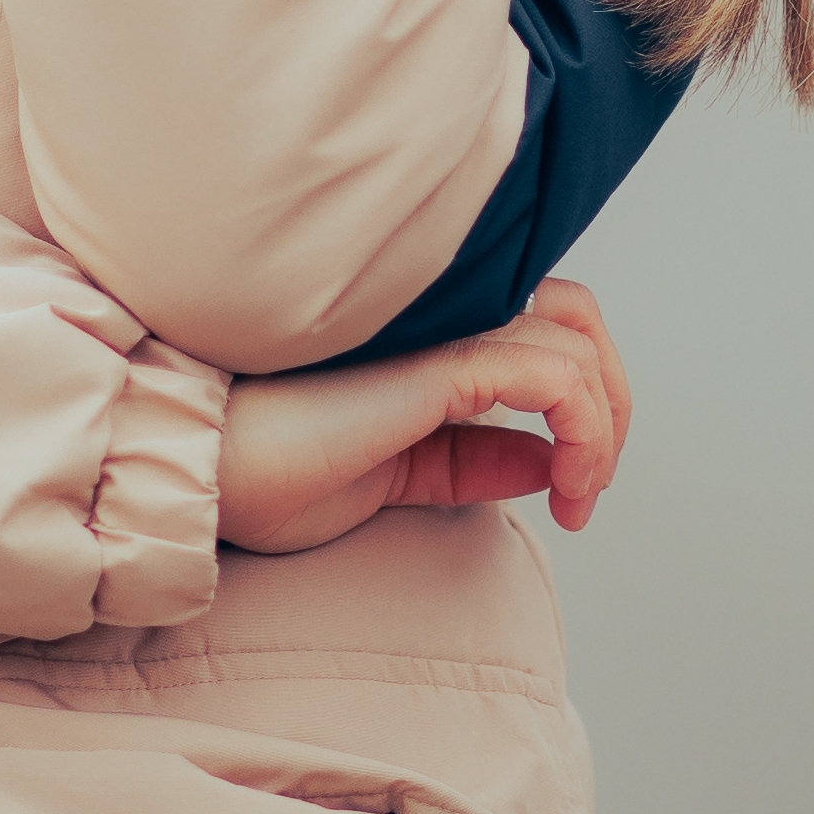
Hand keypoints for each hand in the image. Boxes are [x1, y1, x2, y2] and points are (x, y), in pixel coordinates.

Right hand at [218, 280, 637, 555]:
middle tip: (591, 484)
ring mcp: (444, 334)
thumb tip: (549, 465)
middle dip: (610, 403)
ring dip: (605, 426)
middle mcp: (443, 324)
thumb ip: (471, 463)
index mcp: (430, 345)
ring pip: (578, 340)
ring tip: (582, 492)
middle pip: (575, 319)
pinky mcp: (443, 361)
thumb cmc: (270, 475)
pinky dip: (586, 427)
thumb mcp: (399, 479)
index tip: (574, 493)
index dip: (583, 406)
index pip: (544, 336)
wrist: (203, 475)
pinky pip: (555, 376)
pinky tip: (568, 482)